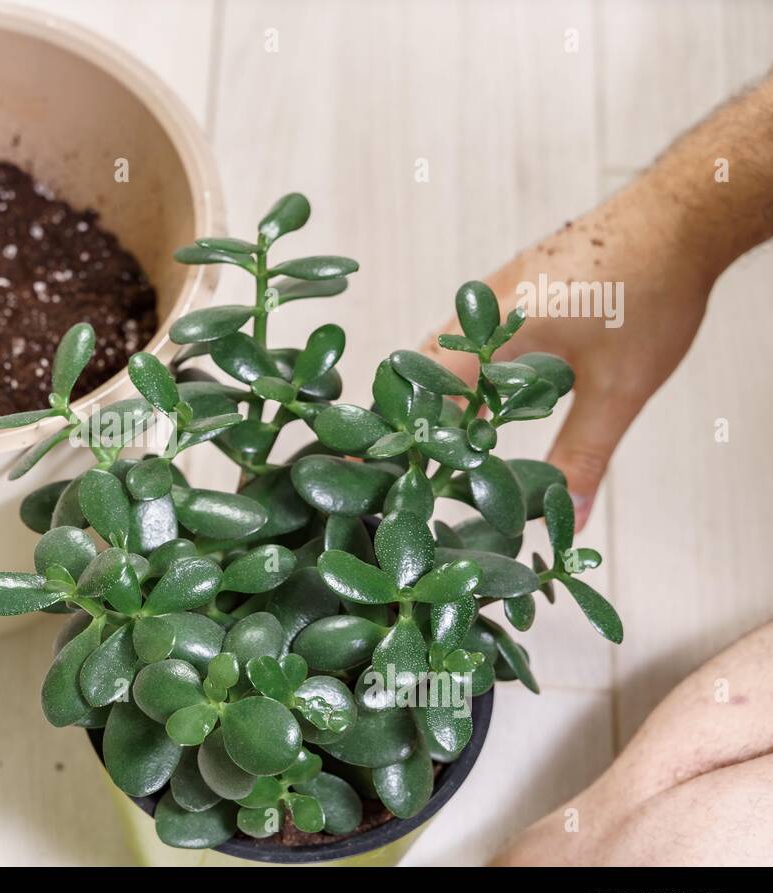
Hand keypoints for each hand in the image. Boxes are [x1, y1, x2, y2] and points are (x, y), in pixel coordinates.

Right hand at [421, 181, 713, 529]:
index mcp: (492, 328)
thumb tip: (571, 518)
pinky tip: (474, 400)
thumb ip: (586, 455)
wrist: (680, 213)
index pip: (422, 392)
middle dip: (403, 419)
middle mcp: (477, 305)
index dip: (398, 436)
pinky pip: (461, 333)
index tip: (372, 471)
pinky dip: (454, 372)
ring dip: (429, 394)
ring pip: (438, 349)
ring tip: (429, 444)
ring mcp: (491, 290)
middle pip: (416, 370)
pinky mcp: (509, 285)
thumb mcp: (621, 388)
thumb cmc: (653, 293)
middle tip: (395, 468)